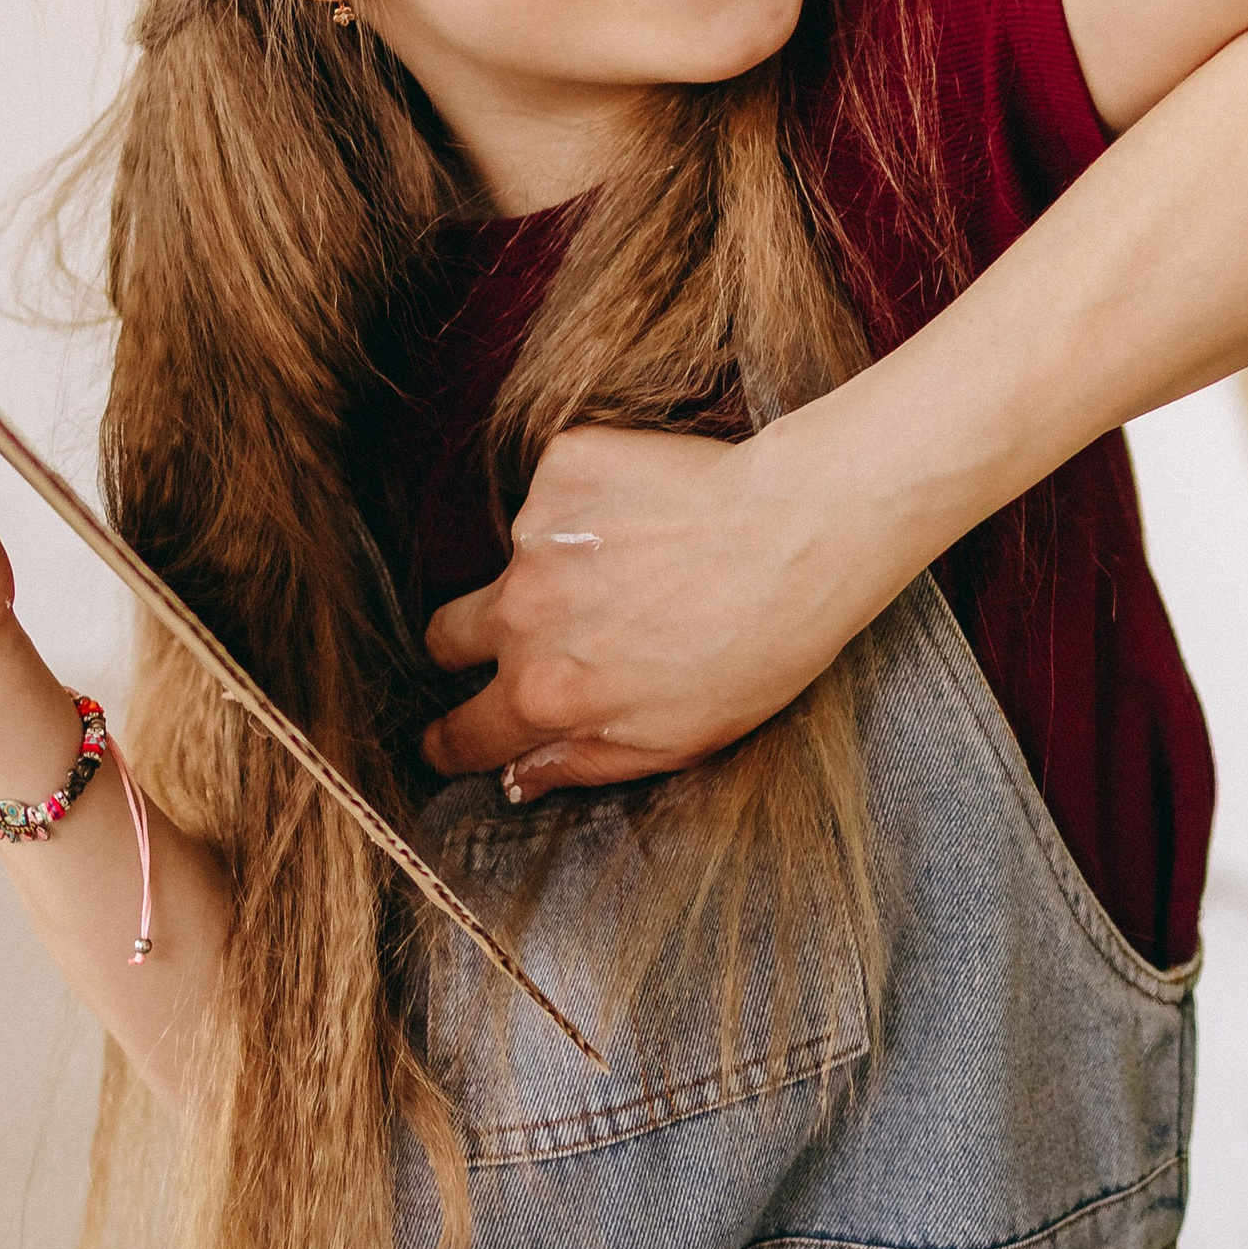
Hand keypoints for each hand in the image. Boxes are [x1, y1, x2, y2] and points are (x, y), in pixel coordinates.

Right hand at [420, 419, 890, 801]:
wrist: (802, 533)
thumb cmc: (757, 648)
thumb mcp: (676, 741)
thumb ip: (582, 764)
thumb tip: (518, 779)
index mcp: (545, 696)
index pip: (460, 732)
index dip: (451, 739)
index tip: (451, 735)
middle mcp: (522, 615)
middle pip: (446, 636)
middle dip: (467, 645)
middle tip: (531, 635)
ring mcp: (535, 534)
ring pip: (512, 559)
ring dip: (554, 566)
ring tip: (637, 565)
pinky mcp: (561, 468)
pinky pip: (554, 492)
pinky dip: (589, 505)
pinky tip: (649, 513)